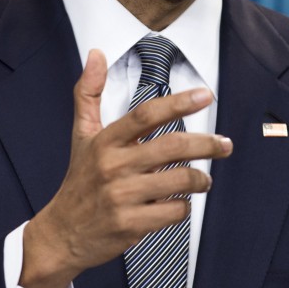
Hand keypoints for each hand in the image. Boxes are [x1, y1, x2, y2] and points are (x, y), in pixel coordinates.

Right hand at [20, 48, 231, 287]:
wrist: (62, 233)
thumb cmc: (80, 180)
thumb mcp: (81, 135)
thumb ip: (89, 93)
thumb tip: (96, 54)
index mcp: (104, 141)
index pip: (145, 115)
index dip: (178, 102)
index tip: (205, 95)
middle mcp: (112, 166)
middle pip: (171, 147)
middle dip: (206, 144)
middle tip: (225, 145)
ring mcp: (121, 197)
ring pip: (179, 181)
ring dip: (200, 180)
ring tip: (204, 179)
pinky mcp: (129, 225)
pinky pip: (173, 212)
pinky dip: (184, 207)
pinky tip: (179, 203)